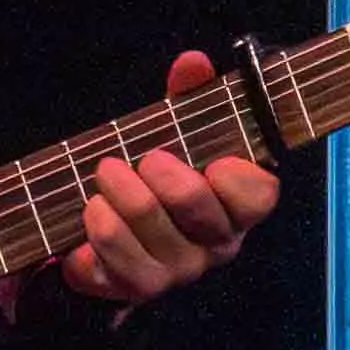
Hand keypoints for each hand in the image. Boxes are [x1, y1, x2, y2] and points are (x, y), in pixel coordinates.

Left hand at [64, 55, 276, 302]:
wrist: (108, 242)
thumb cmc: (156, 180)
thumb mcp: (174, 134)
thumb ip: (189, 98)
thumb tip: (193, 62)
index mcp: (238, 206)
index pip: (259, 195)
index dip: (234, 174)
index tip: (210, 157)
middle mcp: (216, 244)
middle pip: (193, 205)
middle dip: (157, 172)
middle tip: (134, 159)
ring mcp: (178, 270)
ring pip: (144, 230)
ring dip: (114, 196)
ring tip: (101, 178)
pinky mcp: (136, 288)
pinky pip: (112, 260)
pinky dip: (94, 231)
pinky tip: (90, 212)